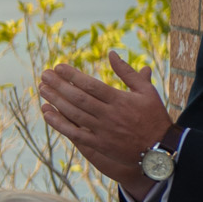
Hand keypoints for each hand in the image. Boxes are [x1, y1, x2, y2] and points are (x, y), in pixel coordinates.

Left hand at [37, 52, 174, 192]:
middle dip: (58, 85)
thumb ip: (127, 72)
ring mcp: (102, 130)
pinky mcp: (99, 144)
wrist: (161, 148)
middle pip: (78, 98)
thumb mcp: (146, 90)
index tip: (58, 67)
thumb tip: (111, 53)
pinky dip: (58, 123)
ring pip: (73, 114)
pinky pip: (74, 133)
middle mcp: (109, 114)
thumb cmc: (154, 115)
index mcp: (120, 100)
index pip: (90, 85)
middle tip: (43, 75)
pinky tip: (46, 112)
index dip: (72, 75)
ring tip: (42, 89)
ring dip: (55, 101)